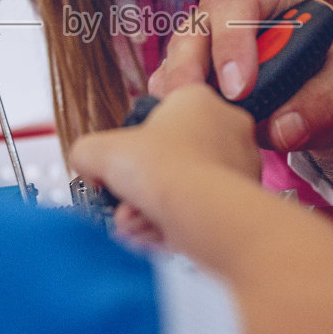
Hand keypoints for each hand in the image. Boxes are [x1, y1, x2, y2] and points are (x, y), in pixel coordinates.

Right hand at [68, 84, 259, 246]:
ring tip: (136, 223)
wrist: (204, 213)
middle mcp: (227, 126)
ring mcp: (242, 163)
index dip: (130, 150)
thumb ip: (86, 152)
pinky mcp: (246, 198)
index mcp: (196, 99)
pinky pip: (200, 210)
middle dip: (139, 188)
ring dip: (153, 208)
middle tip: (124, 204)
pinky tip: (157, 235)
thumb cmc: (163, 169)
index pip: (156, 120)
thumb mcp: (100, 151)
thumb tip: (89, 166)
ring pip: (183, 188)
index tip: (116, 171)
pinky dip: (176, 223)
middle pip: (168, 160)